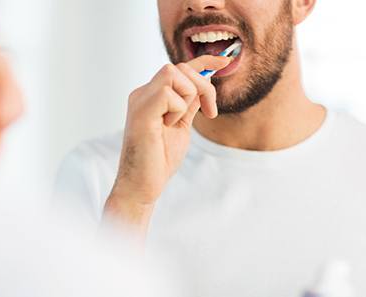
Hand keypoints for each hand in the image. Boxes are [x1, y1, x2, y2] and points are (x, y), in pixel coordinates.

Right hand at [110, 55, 230, 206]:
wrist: (143, 185)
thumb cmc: (159, 160)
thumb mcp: (181, 126)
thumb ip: (189, 104)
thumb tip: (203, 84)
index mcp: (152, 96)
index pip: (179, 68)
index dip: (204, 61)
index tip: (225, 61)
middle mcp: (143, 93)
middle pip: (180, 67)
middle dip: (203, 86)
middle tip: (209, 112)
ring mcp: (140, 100)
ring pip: (174, 73)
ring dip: (187, 98)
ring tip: (176, 122)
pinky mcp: (140, 110)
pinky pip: (168, 93)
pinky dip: (177, 109)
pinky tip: (167, 126)